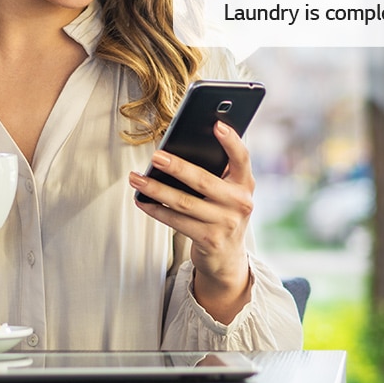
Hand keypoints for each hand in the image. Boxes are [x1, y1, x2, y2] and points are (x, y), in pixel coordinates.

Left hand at [129, 122, 253, 316]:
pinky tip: (142, 200)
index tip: (217, 124)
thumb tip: (178, 151)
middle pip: (204, 181)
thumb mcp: (229, 194)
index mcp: (246, 185)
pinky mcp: (209, 240)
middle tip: (156, 156)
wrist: (228, 258)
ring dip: (156, 188)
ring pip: (184, 202)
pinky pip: (176, 221)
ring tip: (137, 177)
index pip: (242, 158)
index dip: (231, 141)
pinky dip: (156, 210)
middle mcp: (240, 204)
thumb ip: (217, 174)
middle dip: (178, 167)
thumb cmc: (223, 214)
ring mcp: (225, 224)